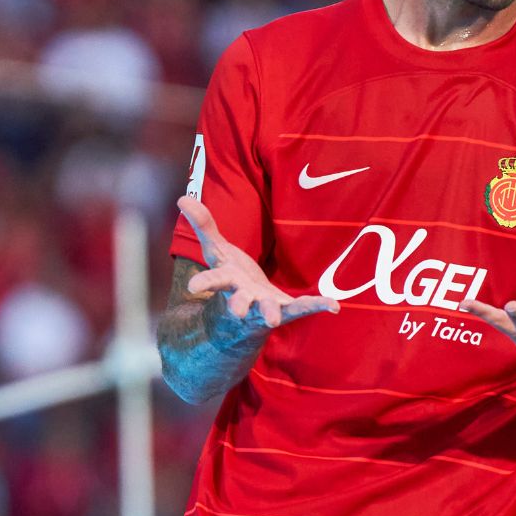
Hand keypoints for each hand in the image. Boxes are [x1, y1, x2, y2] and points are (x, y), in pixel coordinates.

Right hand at [176, 196, 337, 327]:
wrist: (245, 315)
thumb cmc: (231, 278)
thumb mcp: (217, 251)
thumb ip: (204, 226)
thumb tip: (182, 196)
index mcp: (228, 282)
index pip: (213, 281)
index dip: (204, 283)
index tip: (193, 287)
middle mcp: (245, 298)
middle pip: (239, 302)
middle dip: (238, 306)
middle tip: (237, 310)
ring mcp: (265, 306)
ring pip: (268, 311)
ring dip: (271, 313)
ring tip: (274, 319)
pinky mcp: (286, 309)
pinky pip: (302, 308)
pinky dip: (318, 305)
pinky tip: (333, 305)